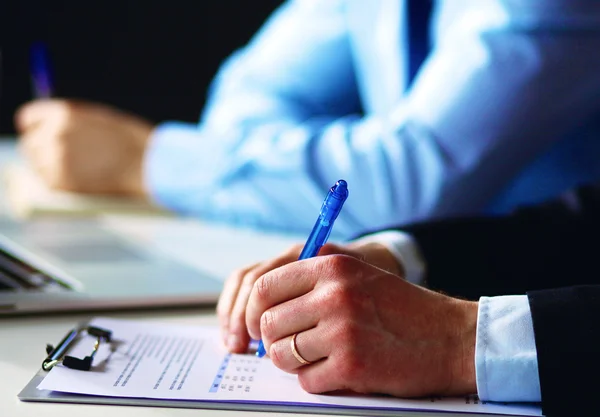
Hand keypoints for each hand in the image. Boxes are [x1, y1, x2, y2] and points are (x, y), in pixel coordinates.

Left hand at [15, 99, 153, 194]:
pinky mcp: (62, 183)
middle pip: (30, 144)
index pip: (29, 118)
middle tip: (62, 160)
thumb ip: (74, 123)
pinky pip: (50, 183)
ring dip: (51, 168)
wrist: (150, 167)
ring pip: (39, 165)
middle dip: (43, 151)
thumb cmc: (134, 144)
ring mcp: (56, 159)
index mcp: (65, 113)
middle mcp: (55, 133)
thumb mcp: (102, 121)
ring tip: (80, 171)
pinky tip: (82, 180)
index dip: (34, 128)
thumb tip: (53, 130)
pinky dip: (61, 183)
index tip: (39, 136)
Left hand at [246, 254, 477, 397]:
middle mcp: (333, 294)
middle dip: (275, 341)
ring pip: (282, 355)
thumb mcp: (357, 277)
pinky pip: (306, 381)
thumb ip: (312, 287)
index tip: (259, 326)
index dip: (254, 311)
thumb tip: (262, 311)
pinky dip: (318, 381)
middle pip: (268, 324)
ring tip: (320, 358)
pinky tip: (341, 371)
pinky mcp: (352, 366)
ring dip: (295, 362)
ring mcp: (342, 330)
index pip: (264, 287)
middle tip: (293, 347)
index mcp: (331, 266)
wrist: (451, 337)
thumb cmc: (402, 310)